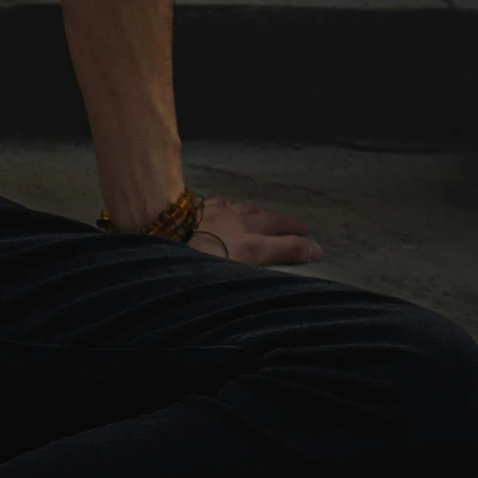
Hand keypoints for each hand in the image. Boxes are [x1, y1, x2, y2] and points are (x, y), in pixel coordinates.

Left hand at [188, 197, 324, 266]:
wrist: (158, 236)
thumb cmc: (194, 266)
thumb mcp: (235, 273)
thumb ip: (271, 261)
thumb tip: (306, 258)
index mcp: (249, 246)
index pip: (284, 246)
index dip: (303, 248)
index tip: (319, 251)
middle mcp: (238, 225)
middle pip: (268, 221)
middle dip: (287, 224)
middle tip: (301, 227)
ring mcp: (216, 214)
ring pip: (244, 209)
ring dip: (259, 212)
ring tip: (265, 216)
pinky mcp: (194, 209)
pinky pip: (217, 203)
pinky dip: (228, 206)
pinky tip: (224, 207)